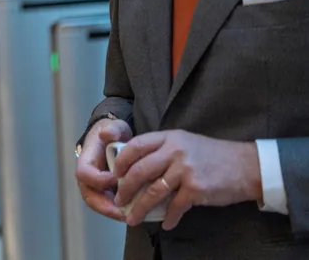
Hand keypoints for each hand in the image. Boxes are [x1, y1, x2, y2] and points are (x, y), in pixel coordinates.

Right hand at [75, 117, 132, 220]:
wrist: (114, 138)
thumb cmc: (113, 133)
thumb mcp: (115, 127)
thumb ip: (112, 129)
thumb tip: (106, 134)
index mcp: (86, 159)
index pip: (84, 173)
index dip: (99, 179)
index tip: (117, 179)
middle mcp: (87, 176)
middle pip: (89, 196)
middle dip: (105, 206)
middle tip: (123, 212)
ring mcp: (95, 186)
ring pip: (98, 204)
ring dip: (112, 212)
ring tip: (130, 216)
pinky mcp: (105, 192)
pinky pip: (108, 205)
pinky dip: (118, 210)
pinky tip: (134, 212)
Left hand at [112, 130, 261, 229]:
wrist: (246, 166)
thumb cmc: (213, 155)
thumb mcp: (185, 142)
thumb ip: (162, 150)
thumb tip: (136, 166)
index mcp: (169, 137)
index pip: (135, 146)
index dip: (121, 162)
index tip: (115, 175)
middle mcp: (174, 151)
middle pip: (139, 170)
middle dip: (125, 188)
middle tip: (119, 200)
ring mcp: (185, 169)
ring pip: (153, 191)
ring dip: (140, 208)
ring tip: (132, 218)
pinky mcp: (196, 188)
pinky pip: (175, 206)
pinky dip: (169, 218)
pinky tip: (166, 224)